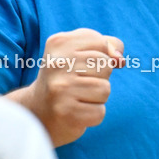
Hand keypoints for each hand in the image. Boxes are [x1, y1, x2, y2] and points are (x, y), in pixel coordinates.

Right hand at [27, 28, 124, 145]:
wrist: (37, 113)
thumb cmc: (66, 78)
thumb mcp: (81, 53)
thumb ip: (106, 47)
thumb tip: (120, 59)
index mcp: (59, 43)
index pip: (101, 42)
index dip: (101, 56)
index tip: (82, 65)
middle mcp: (57, 63)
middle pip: (106, 65)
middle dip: (100, 77)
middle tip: (78, 83)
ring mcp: (60, 88)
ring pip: (105, 89)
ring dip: (97, 97)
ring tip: (77, 97)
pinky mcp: (66, 112)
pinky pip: (100, 112)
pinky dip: (92, 115)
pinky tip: (76, 112)